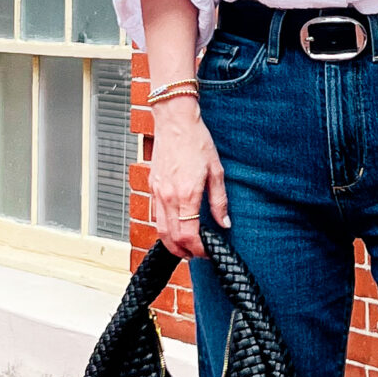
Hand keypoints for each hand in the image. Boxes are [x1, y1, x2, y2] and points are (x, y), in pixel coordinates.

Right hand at [149, 102, 229, 256]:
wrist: (174, 122)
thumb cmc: (196, 141)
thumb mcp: (216, 171)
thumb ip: (219, 201)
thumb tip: (225, 222)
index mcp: (186, 194)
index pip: (189, 235)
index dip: (198, 249)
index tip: (208, 251)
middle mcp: (168, 197)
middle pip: (172, 238)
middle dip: (185, 251)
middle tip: (198, 254)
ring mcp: (157, 193)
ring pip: (160, 230)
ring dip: (172, 243)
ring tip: (186, 247)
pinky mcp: (152, 187)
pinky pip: (155, 216)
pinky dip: (164, 228)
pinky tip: (175, 228)